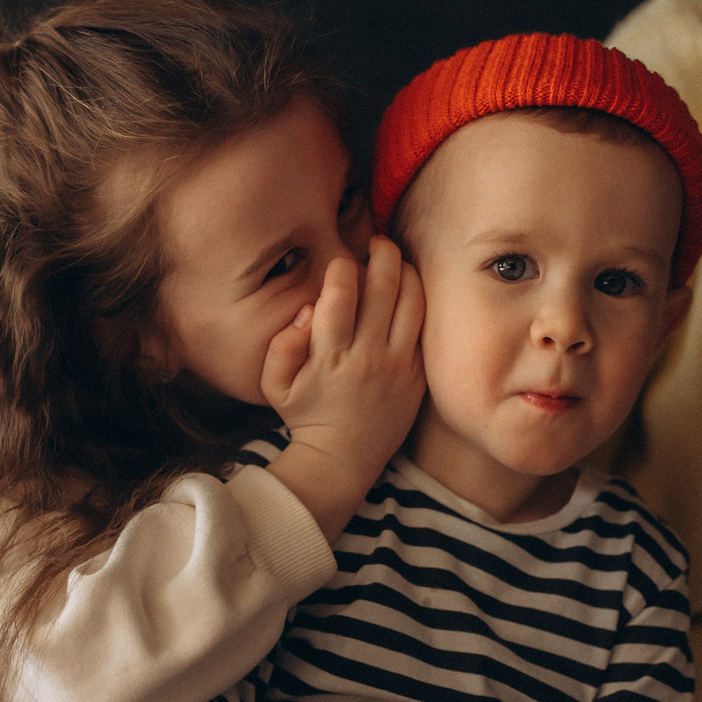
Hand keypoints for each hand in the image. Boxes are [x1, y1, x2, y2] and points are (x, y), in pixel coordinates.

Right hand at [258, 238, 425, 540]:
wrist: (343, 459)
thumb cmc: (306, 414)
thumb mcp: (275, 385)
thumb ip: (281, 345)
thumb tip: (306, 309)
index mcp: (330, 357)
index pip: (340, 297)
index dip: (342, 268)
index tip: (341, 261)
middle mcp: (368, 358)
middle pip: (383, 289)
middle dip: (381, 254)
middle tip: (377, 242)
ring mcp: (398, 366)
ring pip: (412, 302)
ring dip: (406, 271)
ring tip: (396, 260)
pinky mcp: (417, 375)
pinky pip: (426, 327)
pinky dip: (420, 300)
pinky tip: (410, 287)